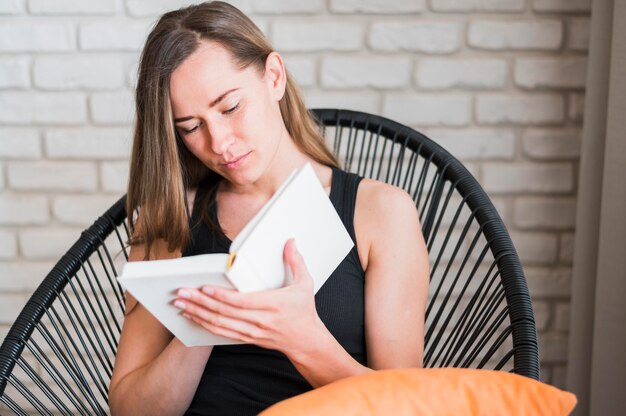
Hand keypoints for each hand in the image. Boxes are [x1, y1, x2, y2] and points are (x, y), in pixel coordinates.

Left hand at [173, 239, 326, 353]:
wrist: (306, 341)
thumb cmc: (304, 311)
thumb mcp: (305, 284)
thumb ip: (296, 261)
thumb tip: (290, 241)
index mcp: (272, 304)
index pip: (240, 301)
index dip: (220, 295)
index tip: (204, 287)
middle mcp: (259, 320)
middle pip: (224, 312)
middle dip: (200, 302)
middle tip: (181, 293)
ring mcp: (251, 331)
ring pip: (219, 324)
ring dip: (197, 314)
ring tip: (181, 305)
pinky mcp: (247, 338)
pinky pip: (221, 333)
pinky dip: (204, 324)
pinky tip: (193, 317)